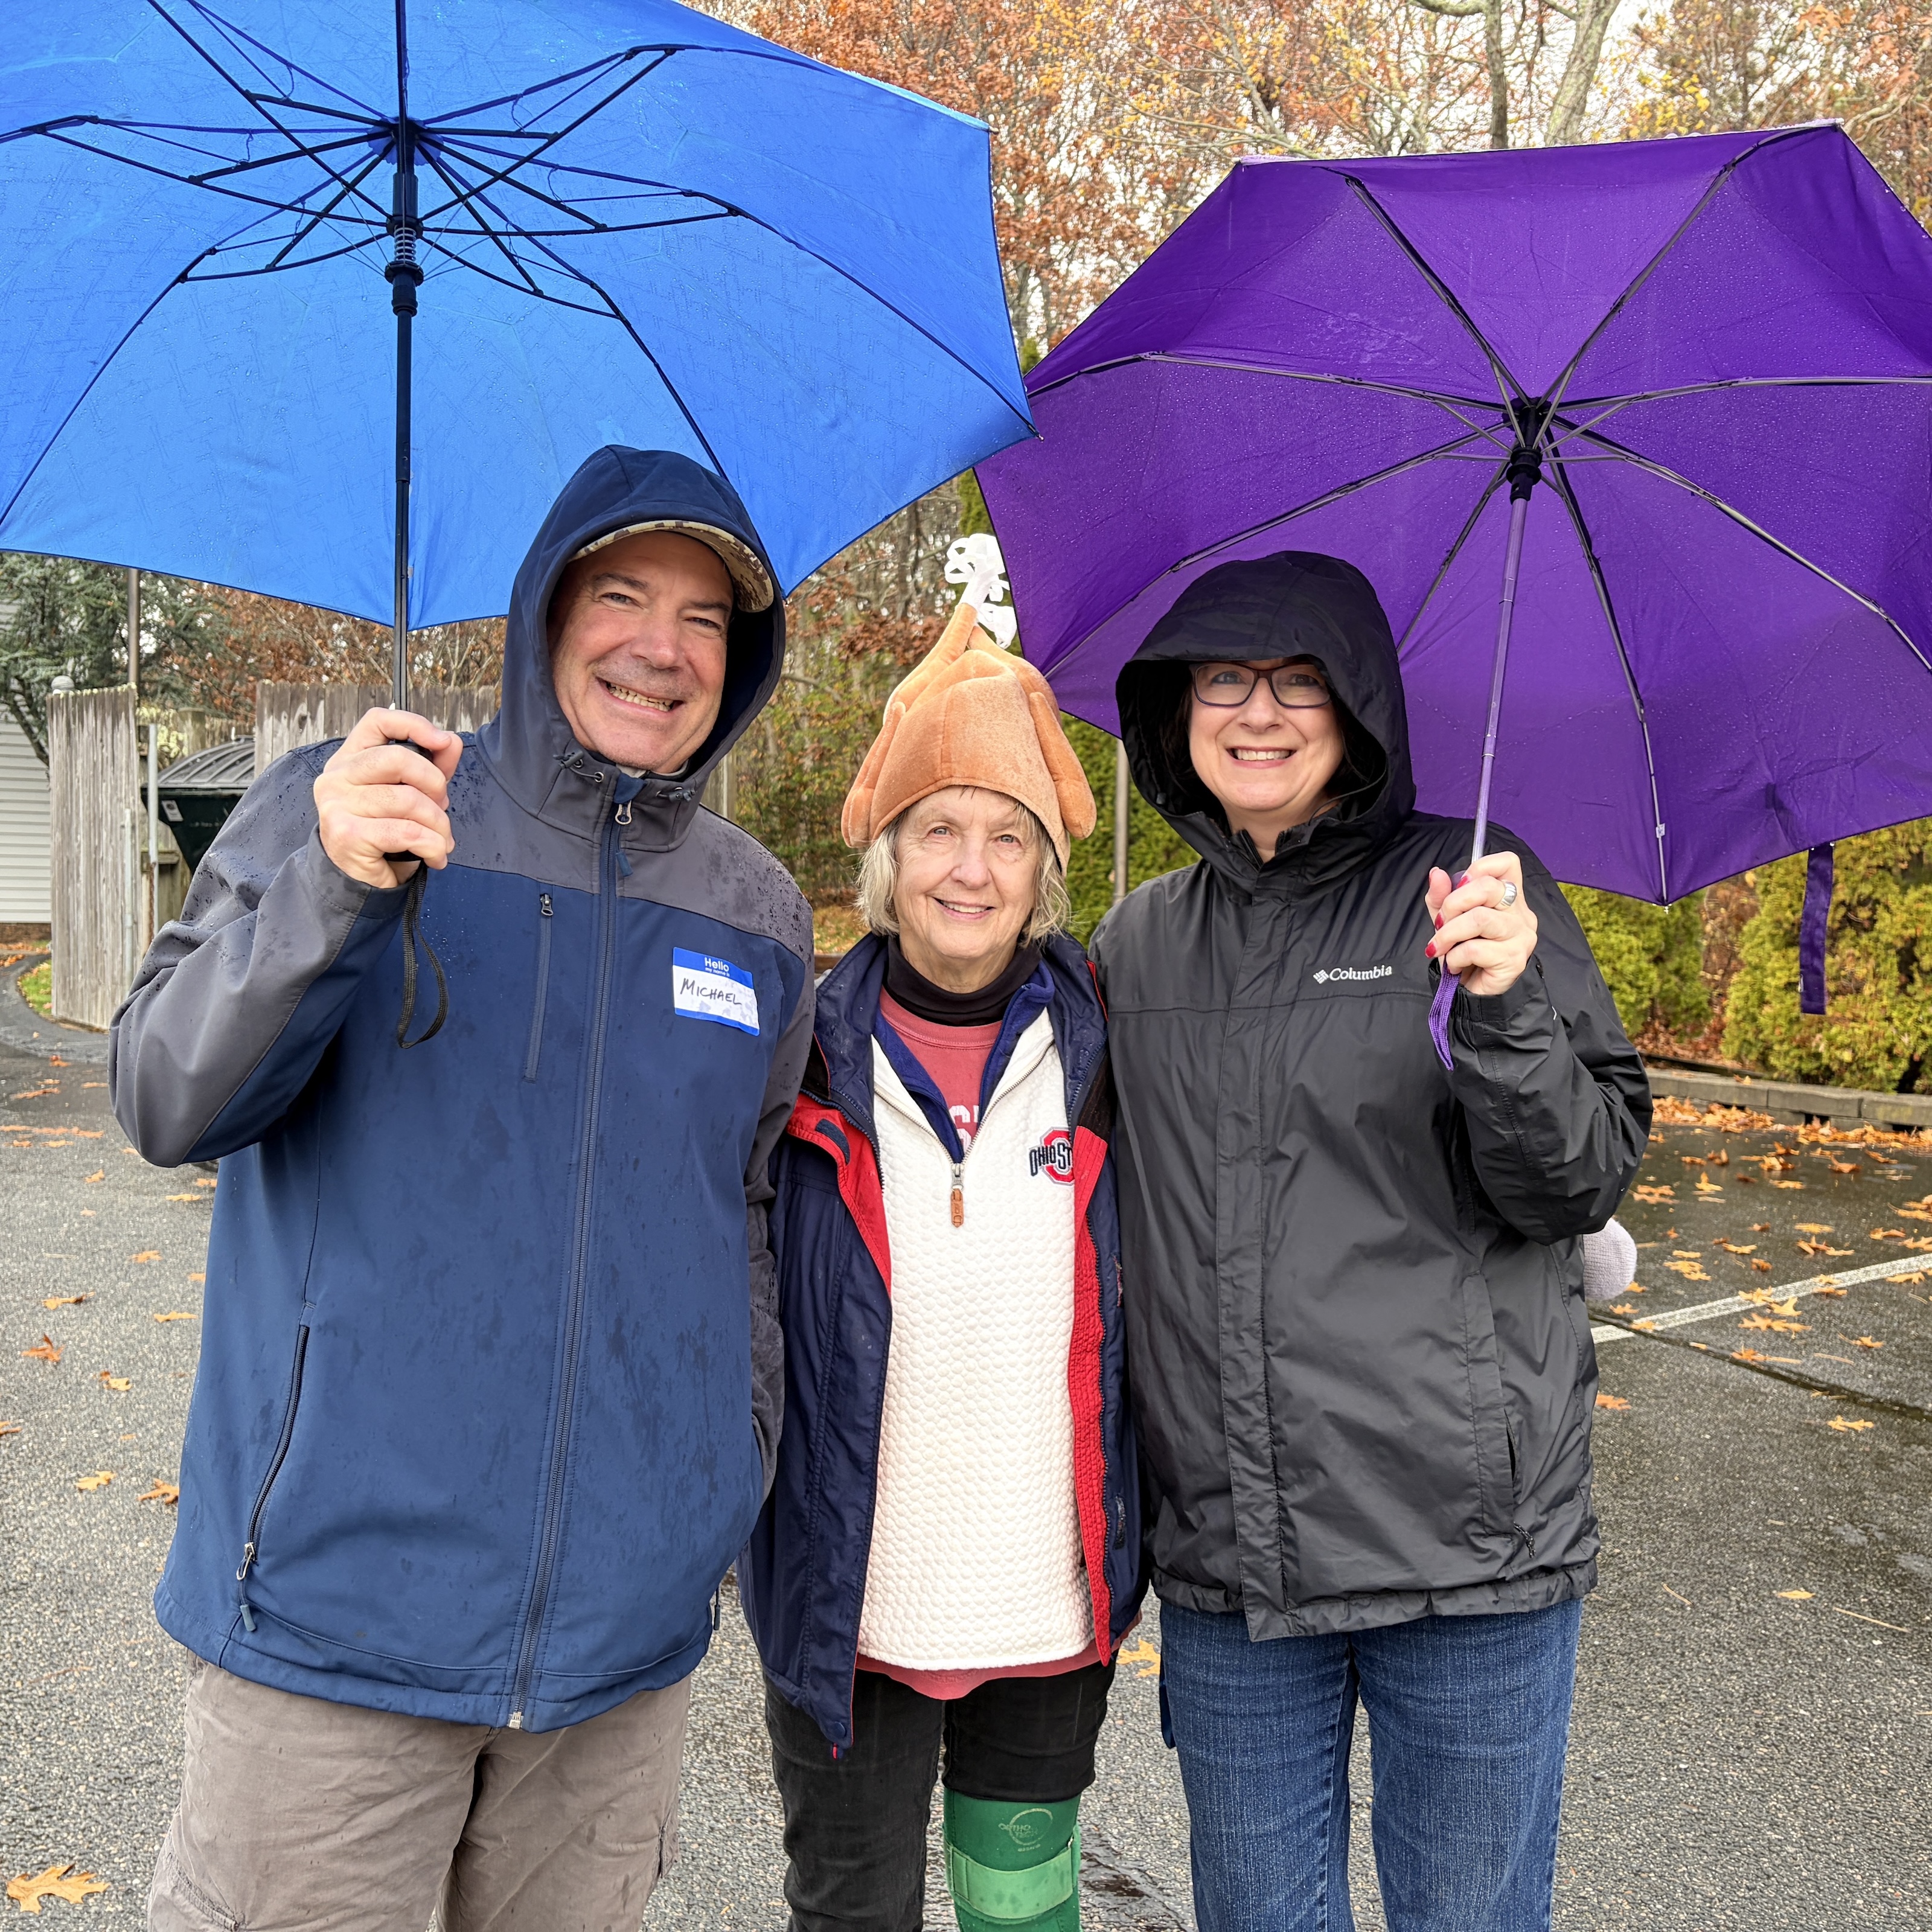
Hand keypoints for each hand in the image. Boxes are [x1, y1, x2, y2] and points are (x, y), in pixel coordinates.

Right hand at [314, 709, 461, 889]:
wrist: (359, 878)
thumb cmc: (385, 829)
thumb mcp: (410, 792)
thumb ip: (432, 765)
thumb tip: (451, 742)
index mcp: (350, 757)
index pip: (377, 721)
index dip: (413, 725)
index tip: (441, 741)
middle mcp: (337, 776)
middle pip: (398, 760)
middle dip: (434, 784)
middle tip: (442, 806)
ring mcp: (337, 804)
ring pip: (407, 800)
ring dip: (438, 824)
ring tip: (442, 838)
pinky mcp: (347, 834)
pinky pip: (406, 831)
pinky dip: (432, 845)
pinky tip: (435, 855)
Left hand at [1425, 852, 1535, 997]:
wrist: (1474, 991)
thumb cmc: (1465, 951)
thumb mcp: (1448, 919)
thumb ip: (1441, 896)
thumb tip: (1436, 873)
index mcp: (1509, 895)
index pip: (1508, 863)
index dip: (1480, 867)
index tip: (1458, 886)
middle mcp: (1521, 912)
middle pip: (1489, 887)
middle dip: (1453, 903)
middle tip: (1440, 923)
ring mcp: (1521, 936)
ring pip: (1480, 919)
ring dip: (1449, 932)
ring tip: (1440, 946)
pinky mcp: (1514, 959)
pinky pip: (1475, 949)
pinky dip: (1455, 956)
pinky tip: (1455, 964)